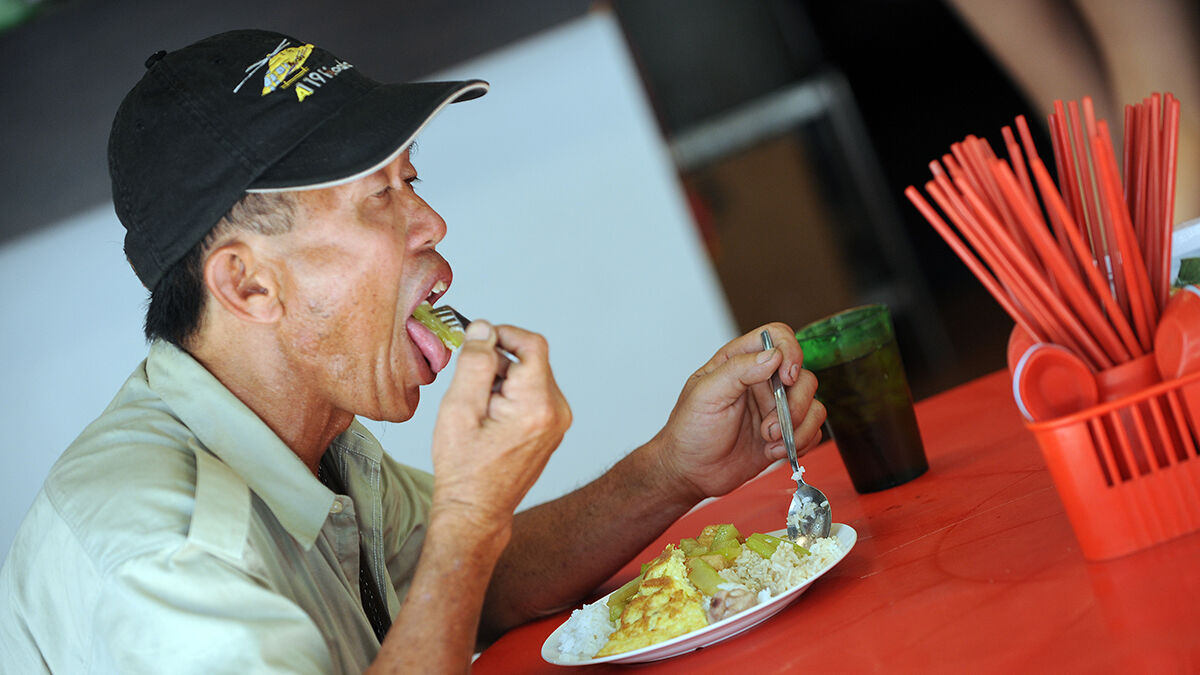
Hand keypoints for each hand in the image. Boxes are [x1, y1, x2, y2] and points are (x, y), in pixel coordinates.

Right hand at [429, 321, 571, 530]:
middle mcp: (557, 412)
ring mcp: (558, 421)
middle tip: (470, 389)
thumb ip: (475, 363)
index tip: (478, 341)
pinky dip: (510, 395)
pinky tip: (490, 418)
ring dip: (502, 380)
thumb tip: (484, 328)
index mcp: (538, 405)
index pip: (532, 344)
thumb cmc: (465, 467)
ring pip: (530, 375)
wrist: (476, 510)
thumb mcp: (460, 409)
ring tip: (479, 410)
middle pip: (531, 359)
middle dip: (498, 364)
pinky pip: (533, 393)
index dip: (503, 334)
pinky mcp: (552, 427)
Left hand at [652, 322, 824, 500]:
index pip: (777, 337)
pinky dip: (800, 443)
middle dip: (795, 404)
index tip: (787, 377)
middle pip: (803, 376)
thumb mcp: (705, 395)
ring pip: (813, 405)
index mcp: (739, 363)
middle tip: (771, 426)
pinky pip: (812, 431)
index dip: (790, 351)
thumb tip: (772, 355)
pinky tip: (773, 451)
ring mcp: (774, 408)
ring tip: (770, 441)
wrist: (690, 473)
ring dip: (797, 428)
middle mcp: (762, 382)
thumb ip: (738, 370)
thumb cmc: (689, 431)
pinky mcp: (784, 434)